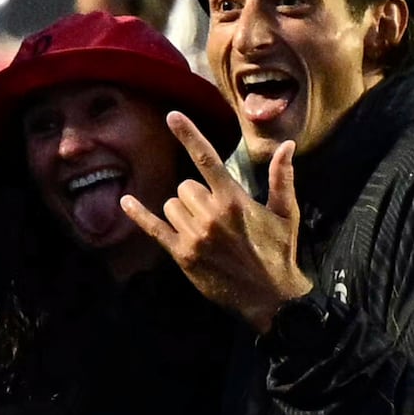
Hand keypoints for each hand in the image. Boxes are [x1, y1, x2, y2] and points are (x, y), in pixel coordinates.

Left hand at [125, 112, 314, 329]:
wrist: (272, 299)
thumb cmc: (280, 252)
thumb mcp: (286, 213)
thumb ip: (282, 177)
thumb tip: (287, 145)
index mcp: (234, 200)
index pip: (207, 159)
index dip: (189, 135)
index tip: (171, 115)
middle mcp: (211, 215)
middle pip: (184, 187)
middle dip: (196, 196)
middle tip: (216, 216)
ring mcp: (194, 236)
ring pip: (171, 205)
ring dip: (183, 212)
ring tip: (205, 230)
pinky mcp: (183, 256)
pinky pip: (154, 229)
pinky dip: (139, 215)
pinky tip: (126, 201)